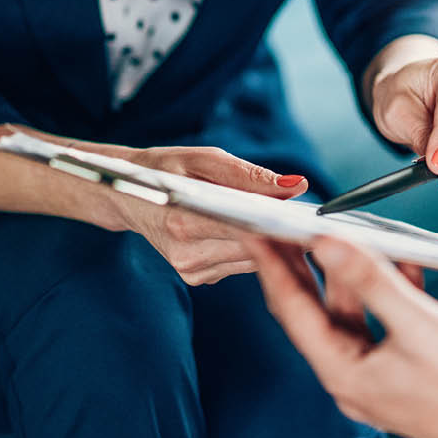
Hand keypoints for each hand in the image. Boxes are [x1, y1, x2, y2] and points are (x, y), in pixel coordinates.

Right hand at [0, 124, 307, 285]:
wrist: (125, 195)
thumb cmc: (163, 169)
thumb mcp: (204, 159)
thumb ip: (251, 176)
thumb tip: (296, 185)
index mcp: (184, 222)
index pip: (247, 231)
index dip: (283, 227)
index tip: (312, 220)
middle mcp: (187, 254)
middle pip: (255, 250)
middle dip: (283, 234)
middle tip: (312, 219)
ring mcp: (191, 271)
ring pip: (252, 261)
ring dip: (272, 244)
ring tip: (288, 222)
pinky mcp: (196, 278)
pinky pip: (240, 265)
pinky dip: (254, 250)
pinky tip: (260, 235)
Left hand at [244, 236, 437, 437]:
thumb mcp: (418, 324)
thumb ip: (370, 280)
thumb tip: (326, 244)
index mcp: (345, 374)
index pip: (292, 310)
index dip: (271, 265)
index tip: (255, 229)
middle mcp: (355, 377)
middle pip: (317, 311)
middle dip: (303, 266)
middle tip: (287, 224)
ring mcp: (382, 375)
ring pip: (354, 313)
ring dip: (351, 274)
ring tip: (343, 232)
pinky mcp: (409, 368)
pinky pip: (386, 322)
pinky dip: (387, 290)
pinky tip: (399, 260)